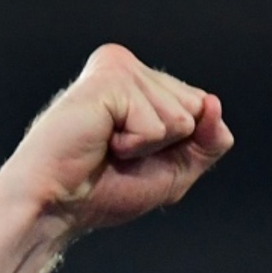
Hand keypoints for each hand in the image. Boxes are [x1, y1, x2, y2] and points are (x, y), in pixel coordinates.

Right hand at [0, 44, 233, 232]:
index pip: (203, 108)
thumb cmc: (106, 189)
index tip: (137, 155)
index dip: (181, 145)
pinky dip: (136, 146)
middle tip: (120, 152)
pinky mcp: (110, 79)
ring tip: (109, 146)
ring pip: (182, 117)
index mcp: (142, 81)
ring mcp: (120, 68)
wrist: (58, 206)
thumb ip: (209, 140)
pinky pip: (159, 125)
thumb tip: (213, 102)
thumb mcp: (178, 169)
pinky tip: (103, 141)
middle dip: (169, 145)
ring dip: (149, 147)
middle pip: (198, 108)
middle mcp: (130, 67)